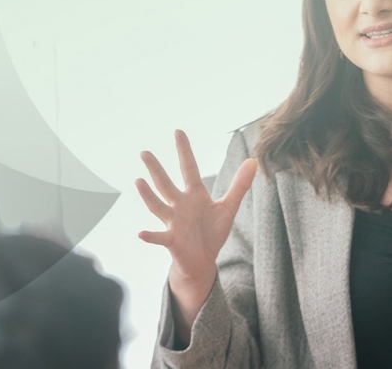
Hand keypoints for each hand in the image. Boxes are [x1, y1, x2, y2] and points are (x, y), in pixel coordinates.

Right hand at [136, 130, 256, 338]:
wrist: (202, 260)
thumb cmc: (212, 232)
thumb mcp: (228, 207)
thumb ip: (239, 185)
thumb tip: (253, 161)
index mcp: (195, 195)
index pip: (189, 168)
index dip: (185, 151)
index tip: (178, 131)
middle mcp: (180, 205)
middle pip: (166, 184)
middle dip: (156, 169)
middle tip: (144, 152)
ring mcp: (173, 222)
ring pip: (158, 206)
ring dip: (148, 196)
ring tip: (138, 182)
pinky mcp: (171, 241)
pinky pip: (159, 237)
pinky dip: (150, 235)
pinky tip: (140, 233)